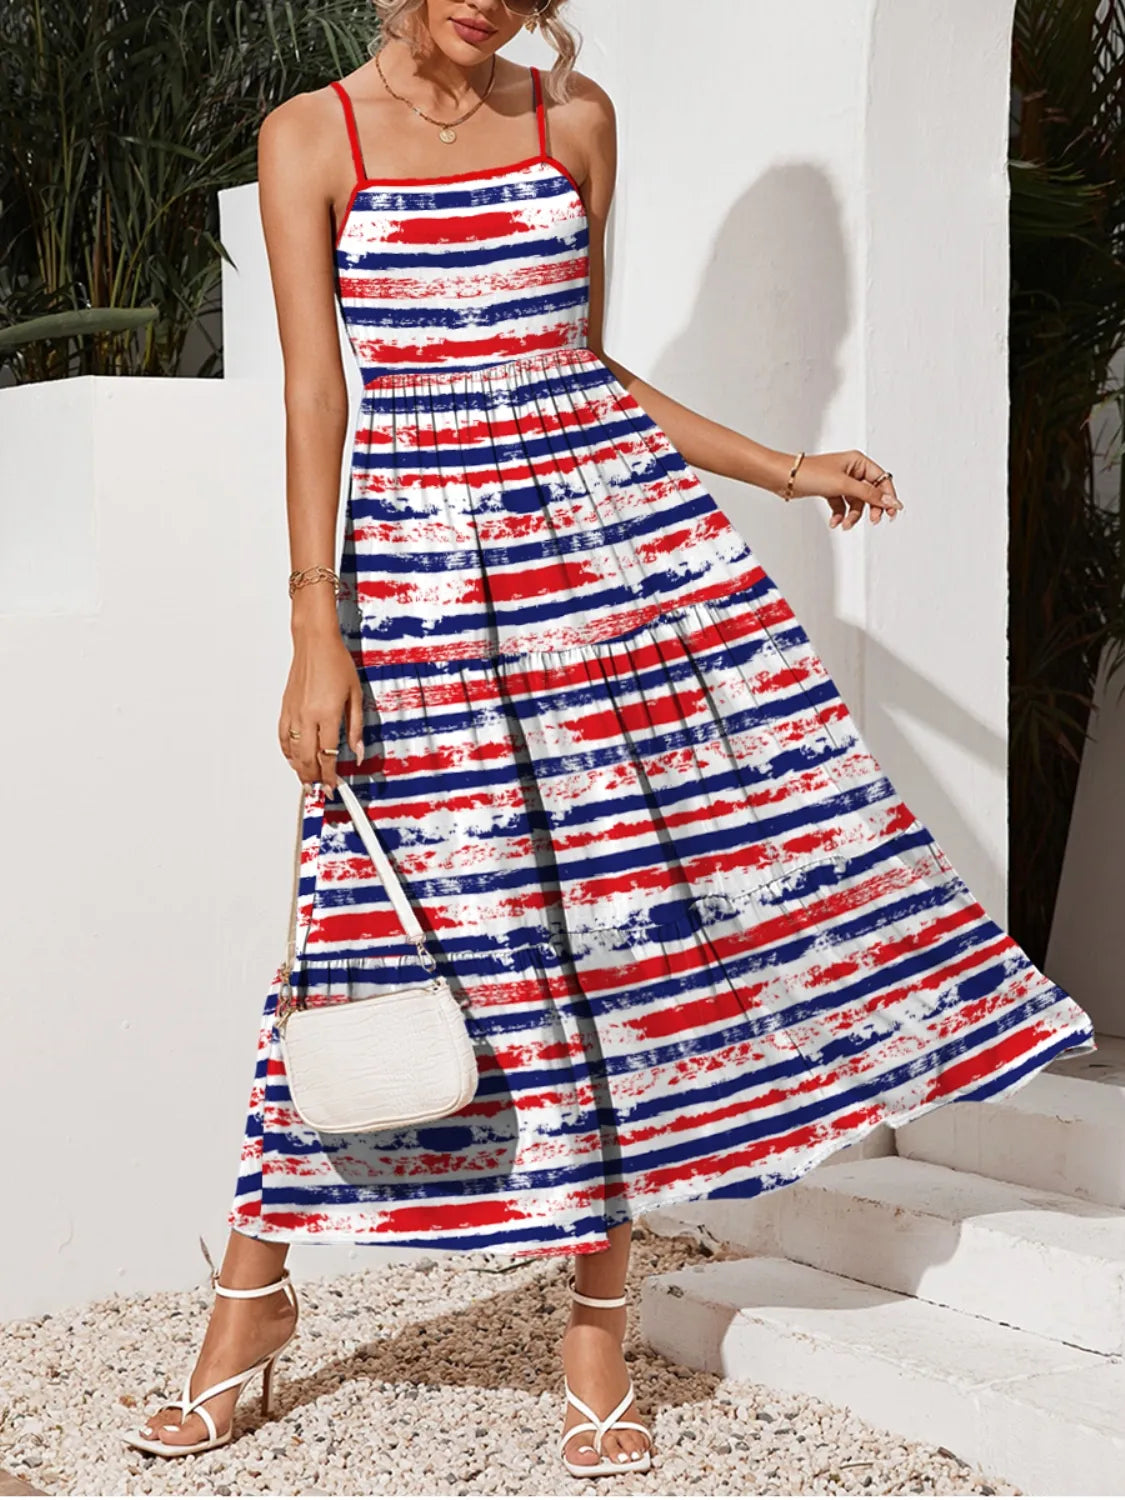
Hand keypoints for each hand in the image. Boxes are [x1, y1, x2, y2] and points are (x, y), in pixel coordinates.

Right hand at [278, 627, 364, 792]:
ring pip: (293, 751)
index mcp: (327, 714)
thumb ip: (356, 727)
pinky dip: (287, 751)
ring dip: (299, 769)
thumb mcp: (355, 695)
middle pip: (307, 758)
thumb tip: (357, 751)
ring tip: (306, 780)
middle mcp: (307, 716)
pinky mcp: (286, 707)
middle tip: (319, 789)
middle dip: (314, 777)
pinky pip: (283, 736)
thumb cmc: (337, 663)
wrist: (315, 643)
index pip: (327, 755)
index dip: (330, 775)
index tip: (333, 786)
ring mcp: (294, 712)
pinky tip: (292, 759)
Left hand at [784, 450, 902, 529]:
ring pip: (855, 503)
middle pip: (870, 493)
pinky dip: (839, 515)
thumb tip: (890, 501)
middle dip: (870, 508)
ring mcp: (841, 481)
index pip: (881, 480)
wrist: (786, 479)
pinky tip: (834, 522)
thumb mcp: (844, 485)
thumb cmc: (811, 473)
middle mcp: (851, 470)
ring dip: (852, 515)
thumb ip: (869, 494)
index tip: (891, 513)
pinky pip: (842, 506)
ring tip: (845, 524)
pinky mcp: (830, 491)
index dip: (887, 496)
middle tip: (874, 520)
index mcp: (858, 461)